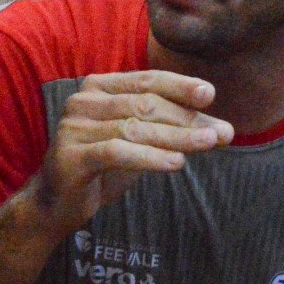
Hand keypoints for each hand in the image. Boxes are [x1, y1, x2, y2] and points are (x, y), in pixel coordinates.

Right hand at [32, 72, 232, 235]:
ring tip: (207, 144)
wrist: (58, 204)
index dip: (179, 85)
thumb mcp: (144, 143)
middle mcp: (84, 100)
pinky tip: (176, 163)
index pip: (147, 80)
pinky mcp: (70, 155)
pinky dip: (150, 157)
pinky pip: (118, 151)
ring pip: (135, 127)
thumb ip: (177, 131)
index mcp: (99, 87)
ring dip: (176, 136)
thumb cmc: (104, 166)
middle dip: (186, 118)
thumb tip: (225, 130)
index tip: (209, 94)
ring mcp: (74, 126)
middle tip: (221, 133)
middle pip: (145, 104)